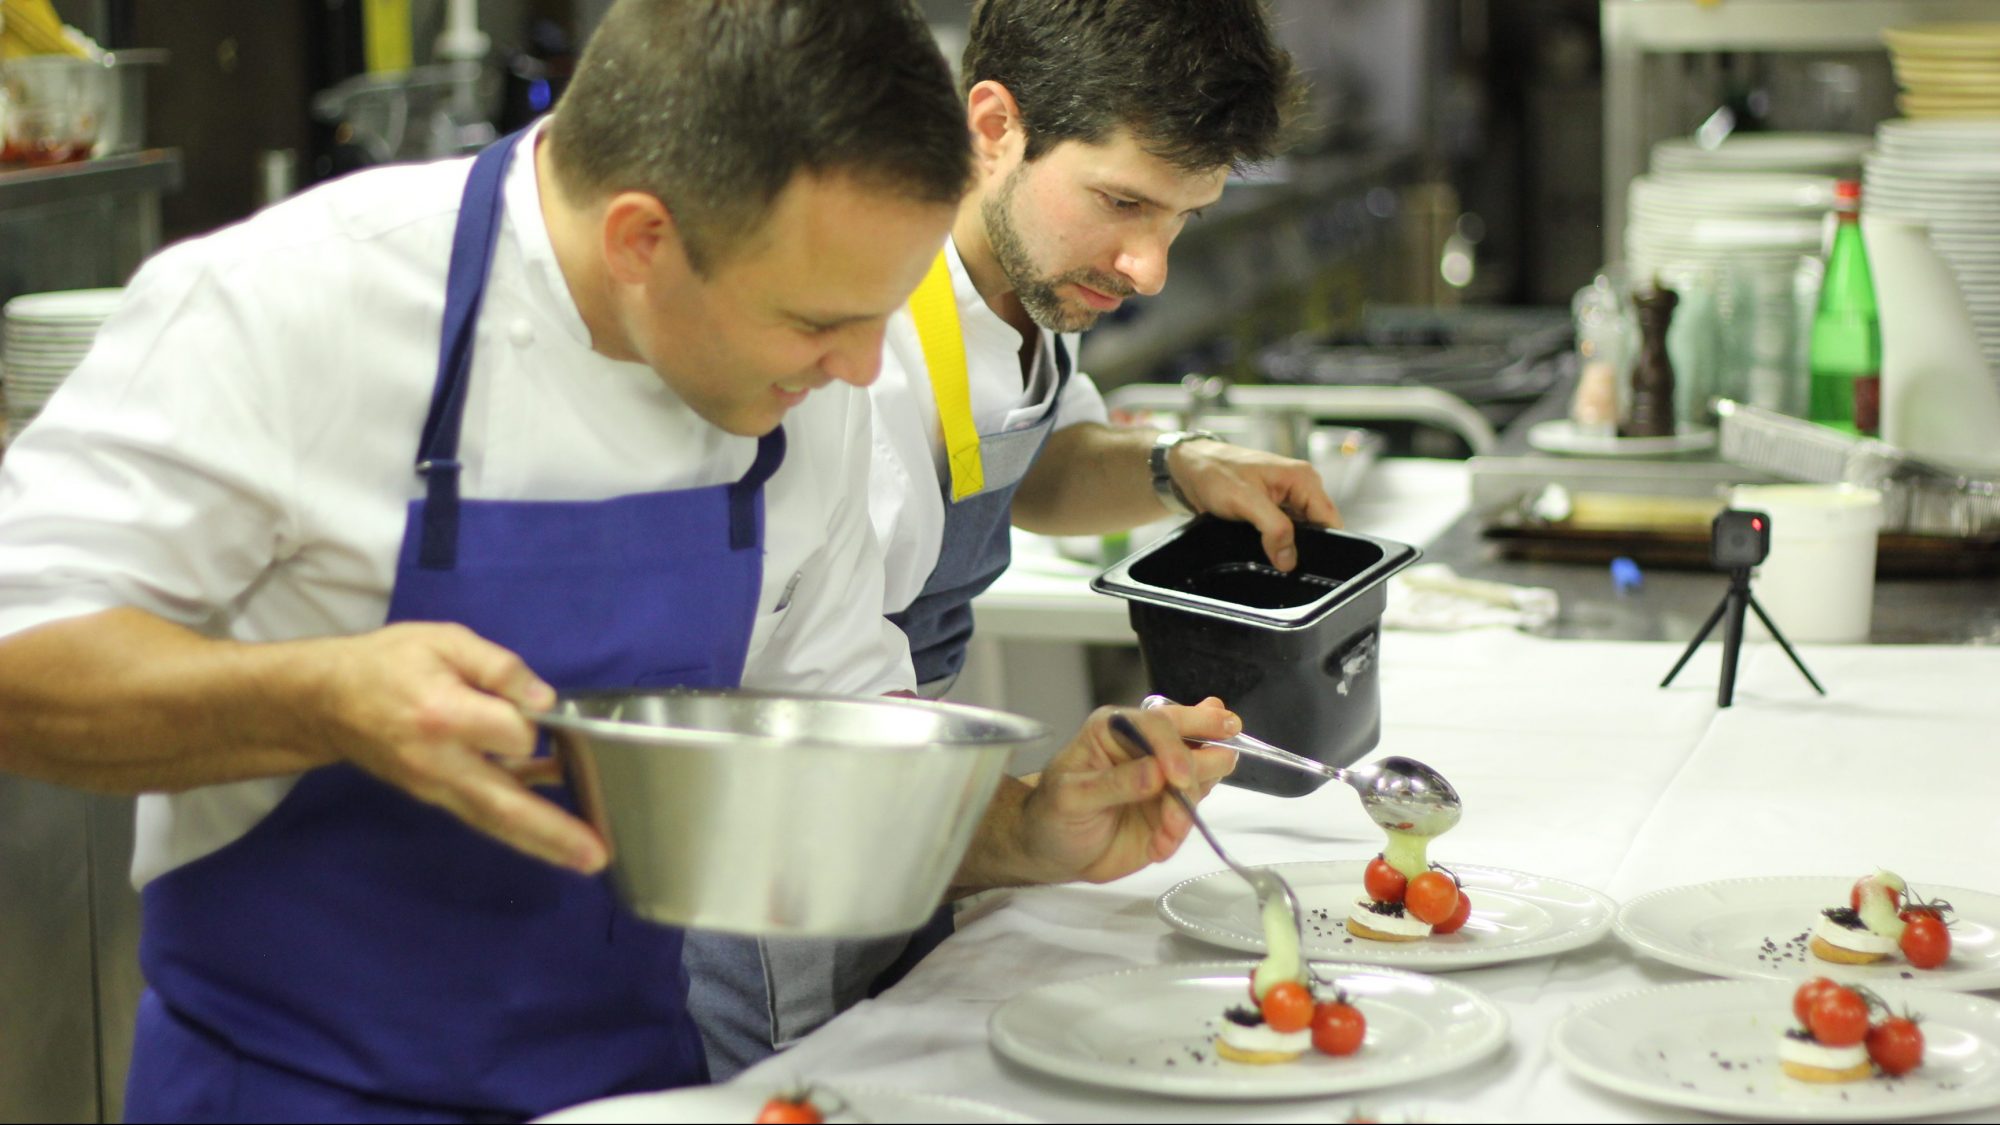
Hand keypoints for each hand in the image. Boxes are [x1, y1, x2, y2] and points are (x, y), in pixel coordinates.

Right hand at [306, 622, 606, 872]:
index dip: (536, 721)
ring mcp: (434, 787)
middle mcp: (439, 763)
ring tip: (588, 859)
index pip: (512, 734)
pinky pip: (483, 814)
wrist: (326, 701)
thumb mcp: (445, 641)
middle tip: (597, 856)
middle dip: (554, 832)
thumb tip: (545, 701)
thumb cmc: (390, 662)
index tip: (539, 705)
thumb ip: (499, 667)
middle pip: (503, 804)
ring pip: (494, 821)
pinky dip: (521, 825)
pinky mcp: (435, 797)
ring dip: (543, 843)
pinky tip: (559, 826)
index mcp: (443, 715)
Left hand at [1014, 697, 1239, 884]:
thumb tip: (1155, 773)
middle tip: (1187, 793)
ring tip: (1167, 833)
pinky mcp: (1172, 808)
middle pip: (1192, 739)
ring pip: (1202, 777)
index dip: (1175, 746)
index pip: (1158, 723)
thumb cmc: (1052, 814)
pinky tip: (1158, 846)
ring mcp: (1163, 777)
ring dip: (1188, 808)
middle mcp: (1145, 747)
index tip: (1179, 778)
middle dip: (1201, 766)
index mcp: (1115, 729)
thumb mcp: (1071, 798)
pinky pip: (1193, 814)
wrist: (1054, 852)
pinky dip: (1180, 833)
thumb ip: (1114, 783)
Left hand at [1168, 439, 1341, 570]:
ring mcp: (1286, 500)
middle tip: (1283, 564)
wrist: (1188, 468)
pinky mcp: (1272, 510)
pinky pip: (1283, 533)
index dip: (1323, 544)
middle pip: (1317, 529)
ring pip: (1300, 534)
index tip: (1307, 563)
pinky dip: (1275, 543)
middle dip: (1303, 548)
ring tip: (1270, 556)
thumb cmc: (1215, 471)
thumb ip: (1273, 528)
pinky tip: (1264, 551)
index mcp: (1304, 479)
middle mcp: (1300, 488)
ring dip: (1287, 547)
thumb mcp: (1245, 500)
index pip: (1330, 520)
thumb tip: (1290, 559)